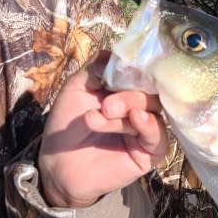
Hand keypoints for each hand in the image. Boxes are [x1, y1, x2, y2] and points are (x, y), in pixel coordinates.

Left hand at [38, 52, 168, 207]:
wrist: (57, 163)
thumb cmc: (67, 125)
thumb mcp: (77, 86)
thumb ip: (97, 67)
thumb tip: (118, 54)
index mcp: (126, 89)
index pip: (143, 72)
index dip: (138, 68)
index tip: (126, 67)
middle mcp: (140, 107)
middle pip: (150, 91)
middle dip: (129, 95)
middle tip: (106, 106)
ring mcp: (146, 129)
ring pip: (152, 111)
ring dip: (128, 110)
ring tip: (101, 116)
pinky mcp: (149, 153)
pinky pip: (159, 137)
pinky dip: (149, 125)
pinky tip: (135, 120)